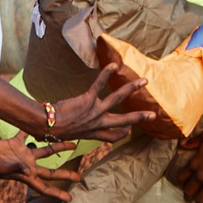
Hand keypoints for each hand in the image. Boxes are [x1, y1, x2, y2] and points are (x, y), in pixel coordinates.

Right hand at [0, 135, 85, 201]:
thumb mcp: (0, 168)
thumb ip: (14, 168)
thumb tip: (28, 169)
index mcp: (24, 175)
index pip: (44, 187)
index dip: (57, 193)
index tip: (69, 198)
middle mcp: (26, 165)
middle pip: (50, 172)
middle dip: (65, 174)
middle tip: (79, 177)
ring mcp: (21, 154)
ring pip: (45, 151)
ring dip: (57, 147)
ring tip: (73, 144)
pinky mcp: (14, 143)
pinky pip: (27, 134)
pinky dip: (33, 130)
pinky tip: (42, 122)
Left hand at [45, 65, 168, 141]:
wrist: (48, 126)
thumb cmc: (53, 131)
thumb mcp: (69, 137)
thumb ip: (75, 133)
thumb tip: (70, 136)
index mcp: (93, 133)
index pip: (111, 137)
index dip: (120, 134)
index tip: (127, 132)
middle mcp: (98, 122)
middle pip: (125, 120)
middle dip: (140, 117)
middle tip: (154, 114)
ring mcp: (95, 111)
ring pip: (118, 98)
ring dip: (132, 88)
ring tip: (143, 81)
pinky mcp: (88, 100)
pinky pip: (99, 84)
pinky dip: (106, 74)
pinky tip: (113, 65)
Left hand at [170, 128, 202, 202]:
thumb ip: (192, 141)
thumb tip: (182, 144)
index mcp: (194, 164)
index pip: (181, 177)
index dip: (181, 182)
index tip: (183, 185)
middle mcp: (200, 176)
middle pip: (189, 191)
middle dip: (188, 197)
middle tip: (189, 200)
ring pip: (201, 200)